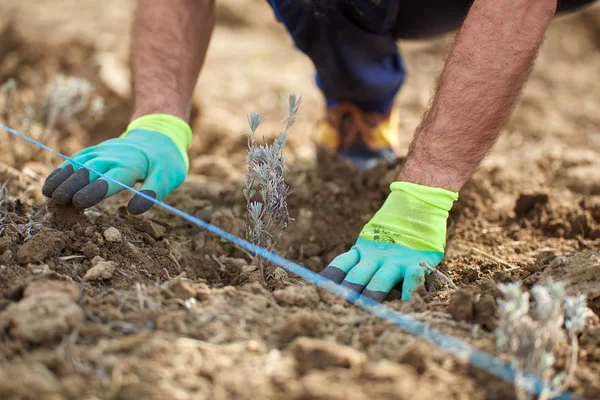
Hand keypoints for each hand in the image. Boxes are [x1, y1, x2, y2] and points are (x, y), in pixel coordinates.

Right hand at [42, 114, 191, 214]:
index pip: (112, 178)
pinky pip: (76, 159)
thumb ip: (152, 192)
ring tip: (48, 194)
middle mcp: (114, 156)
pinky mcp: (96, 150)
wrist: (159, 136)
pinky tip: (50, 183)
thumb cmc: (165, 163)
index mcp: (133, 164)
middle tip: (58, 201)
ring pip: (79, 163)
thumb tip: (134, 210)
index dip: (95, 190)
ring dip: (63, 178)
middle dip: (73, 185)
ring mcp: (103, 151)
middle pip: (91, 170)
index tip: (79, 202)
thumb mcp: (168, 177)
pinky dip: (62, 170)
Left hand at [320, 181, 457, 301]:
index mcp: (361, 250)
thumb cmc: (393, 226)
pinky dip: (409, 290)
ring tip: (365, 306)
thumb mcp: (371, 236)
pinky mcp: (416, 260)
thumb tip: (334, 277)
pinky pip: (413, 277)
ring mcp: (395, 259)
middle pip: (357, 275)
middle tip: (339, 303)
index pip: (341, 264)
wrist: (418, 201)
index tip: (317, 289)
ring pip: (381, 278)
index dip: (329, 277)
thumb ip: (360, 254)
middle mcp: (375, 257)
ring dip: (372, 292)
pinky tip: (405, 303)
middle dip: (348, 290)